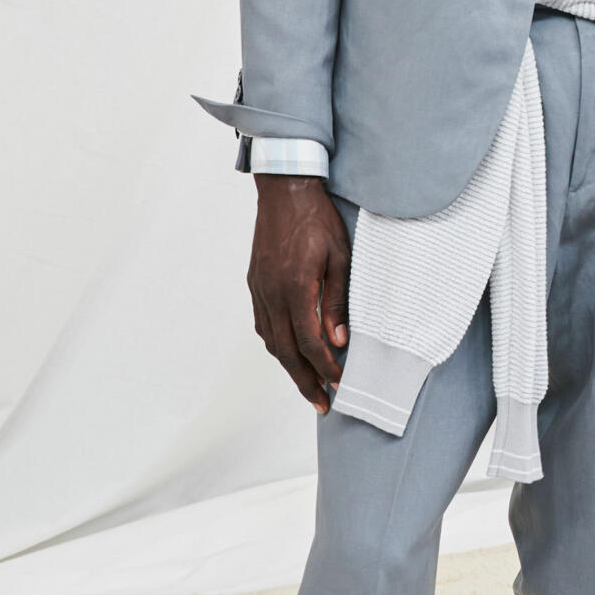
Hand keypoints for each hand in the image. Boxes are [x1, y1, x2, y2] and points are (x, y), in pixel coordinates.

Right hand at [248, 177, 349, 411]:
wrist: (285, 190)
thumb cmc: (317, 219)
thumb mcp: (340, 257)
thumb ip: (337, 301)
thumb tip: (339, 339)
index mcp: (295, 287)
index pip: (310, 342)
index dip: (325, 367)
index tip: (339, 383)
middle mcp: (272, 294)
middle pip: (286, 351)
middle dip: (305, 381)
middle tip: (321, 404)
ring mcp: (259, 290)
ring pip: (271, 341)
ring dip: (289, 367)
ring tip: (307, 385)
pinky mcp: (255, 284)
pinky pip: (263, 324)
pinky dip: (276, 344)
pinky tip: (289, 352)